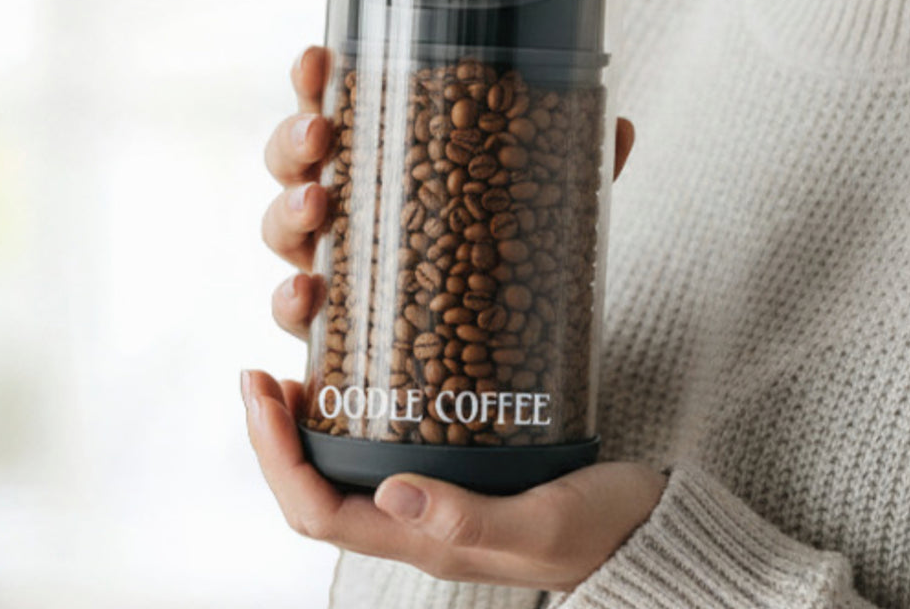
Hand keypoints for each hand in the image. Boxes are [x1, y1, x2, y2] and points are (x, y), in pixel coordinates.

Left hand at [241, 369, 666, 591]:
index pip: (316, 511)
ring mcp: (433, 501)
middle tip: (258, 370)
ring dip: (303, 426)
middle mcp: (415, 525)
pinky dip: (353, 416)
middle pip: (313, 493)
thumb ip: (470, 517)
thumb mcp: (545, 521)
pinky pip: (381, 452)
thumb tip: (388, 494)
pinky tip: (362, 376)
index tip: (260, 389)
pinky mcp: (456, 473)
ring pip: (341, 472)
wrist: (650, 527)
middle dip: (272, 436)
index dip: (275, 456)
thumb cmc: (604, 526)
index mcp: (425, 542)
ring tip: (294, 367)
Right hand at [261, 45, 636, 340]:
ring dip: (286, 211)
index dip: (315, 79)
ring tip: (318, 205)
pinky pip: (293, 314)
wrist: (495, 360)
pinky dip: (289, 303)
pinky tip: (307, 296)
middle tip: (321, 134)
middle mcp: (347, 203)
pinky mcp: (333, 331)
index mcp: (383, 156)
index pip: (338, 104)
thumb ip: (569, 165)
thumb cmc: (496, 254)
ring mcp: (335, 264)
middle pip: (293, 161)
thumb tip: (618, 126)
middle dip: (295, 140)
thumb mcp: (537, 203)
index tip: (317, 58)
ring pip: (280, 229)